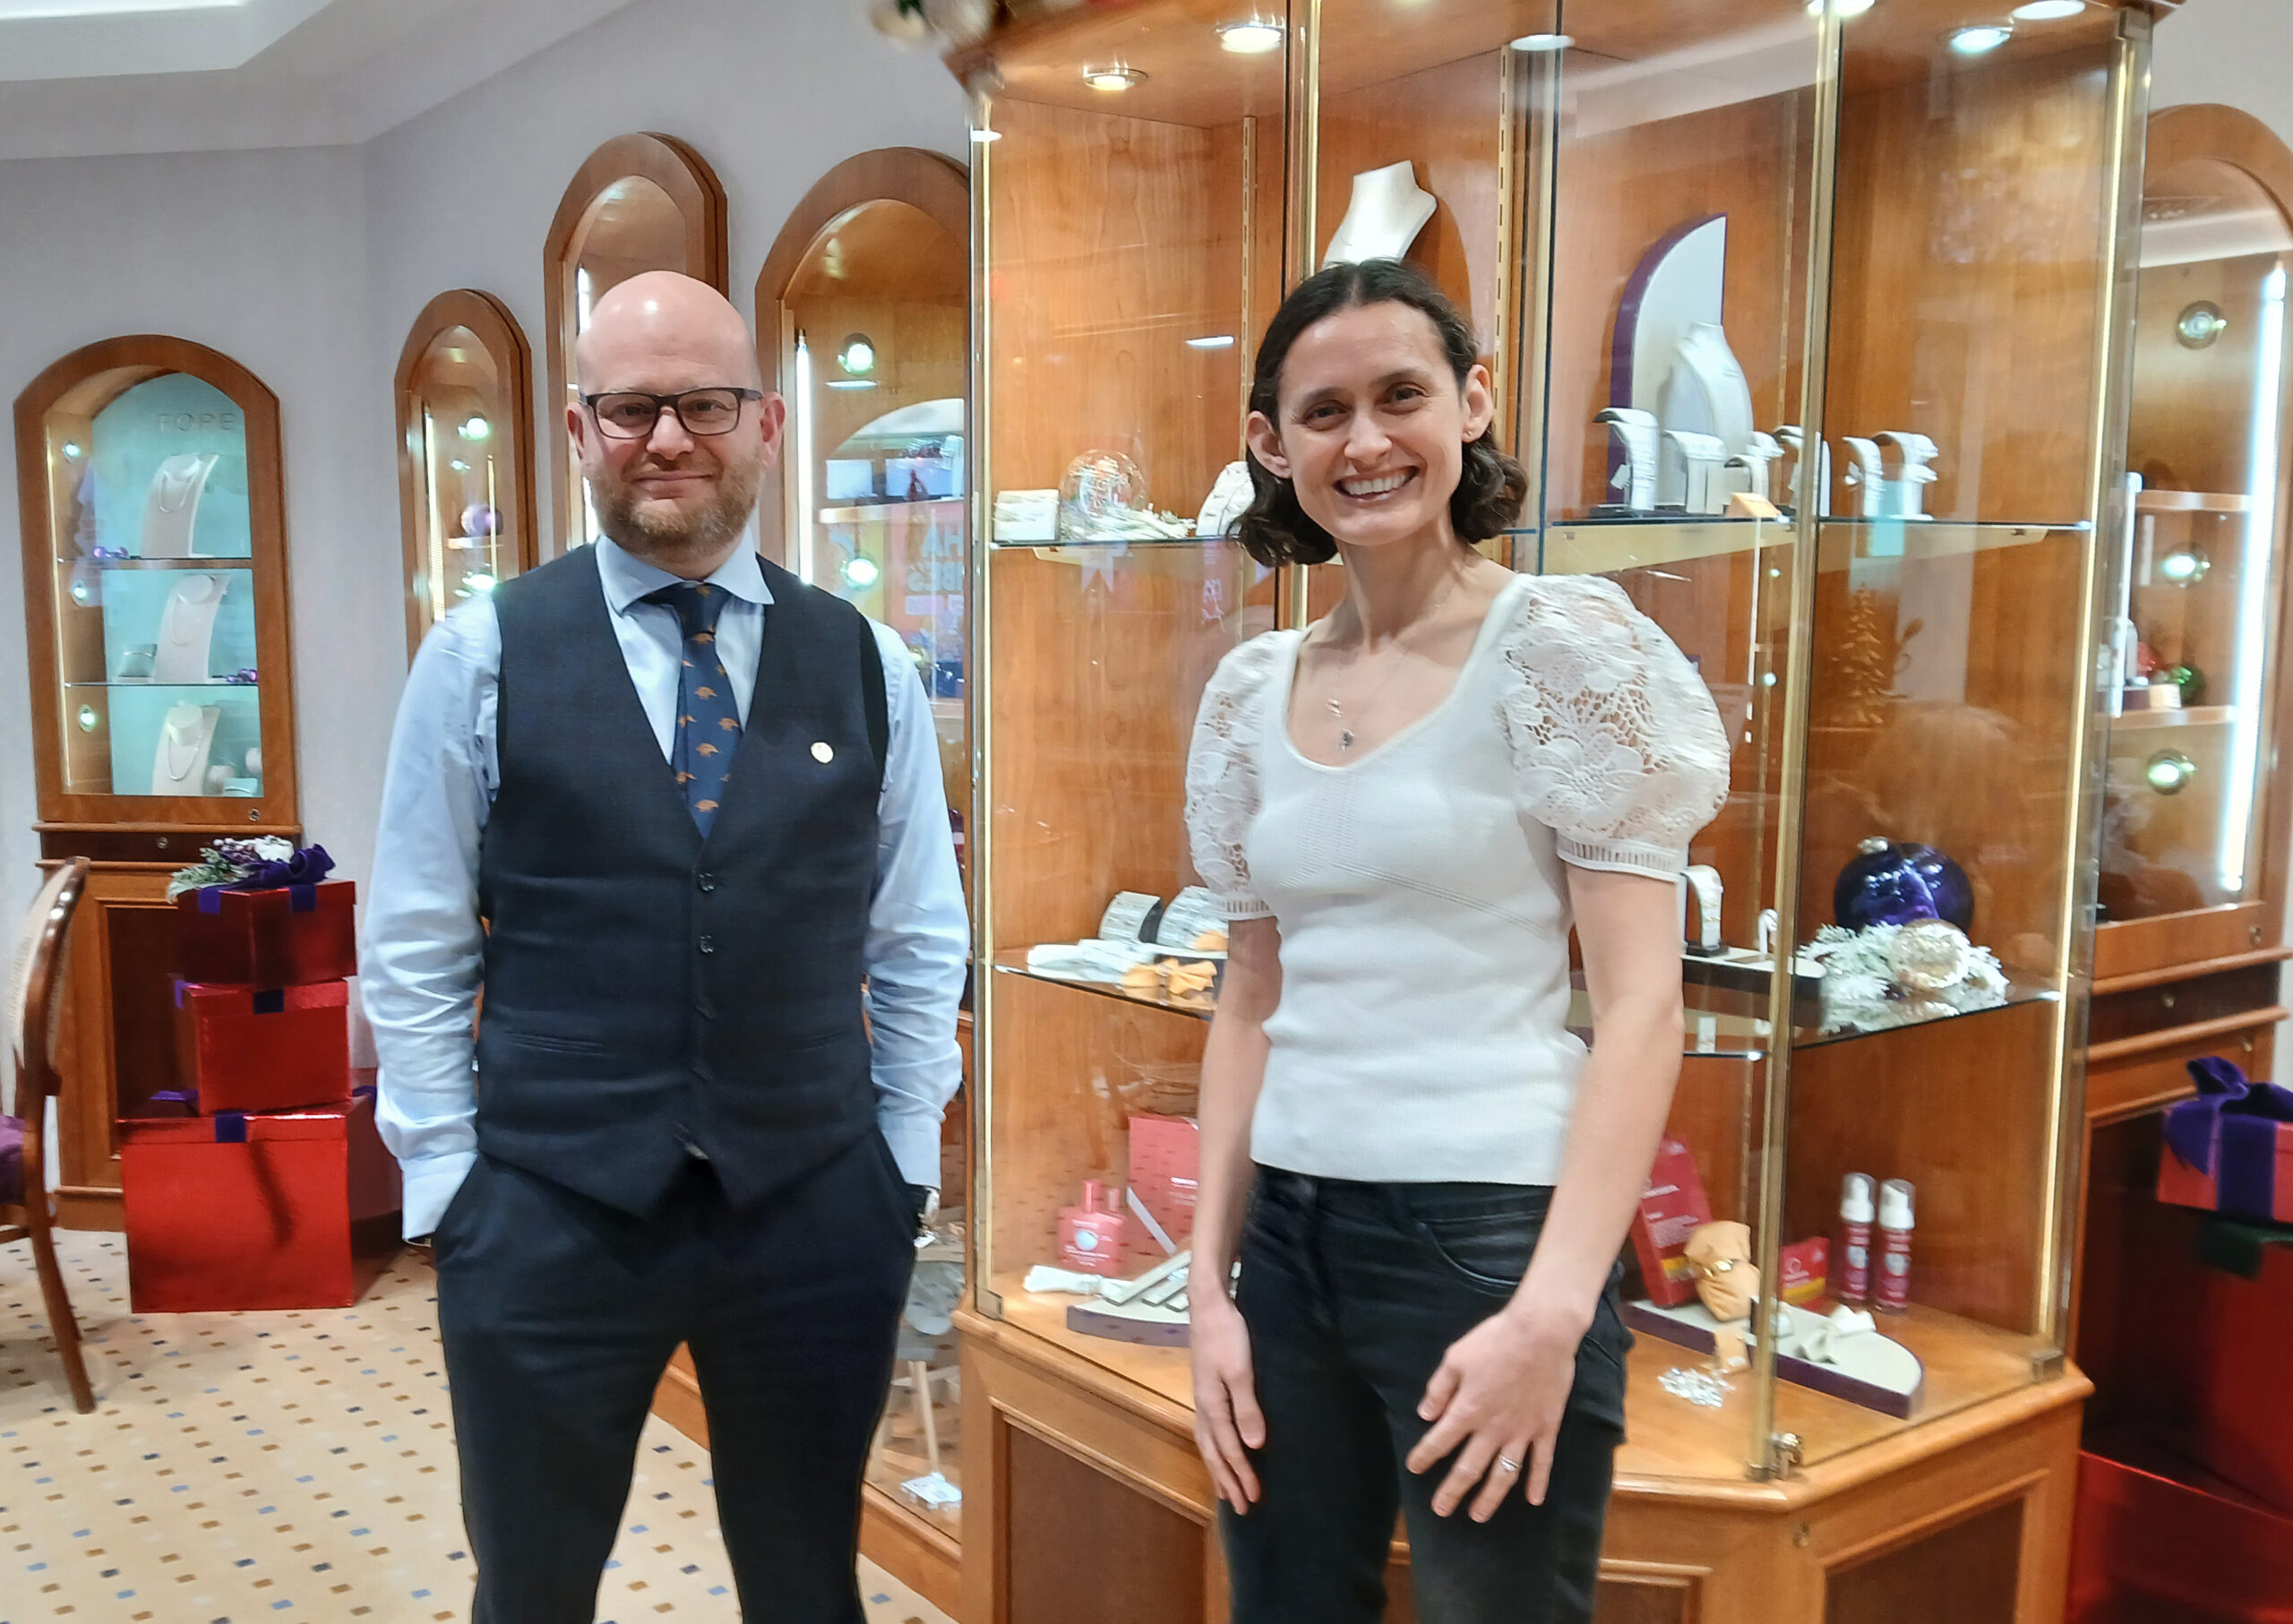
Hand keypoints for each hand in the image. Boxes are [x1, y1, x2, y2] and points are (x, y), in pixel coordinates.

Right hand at [1189, 1291, 1263, 1511]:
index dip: (1241, 1475)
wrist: (1208, 1304)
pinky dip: (1213, 1448)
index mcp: (1211, 1406)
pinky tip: (1219, 1448)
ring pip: (1207, 1443)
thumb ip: (1247, 1408)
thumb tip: (1255, 1446)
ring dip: (1217, 1468)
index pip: (1228, 1449)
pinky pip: (1208, 1430)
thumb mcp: (1241, 1371)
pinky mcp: (1206, 1388)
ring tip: (1224, 1489)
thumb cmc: (1227, 1335)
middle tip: (1240, 1508)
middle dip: (1227, 1480)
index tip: (1254, 1498)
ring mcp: (1202, 1397)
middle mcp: (1203, 1406)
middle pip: (1213, 1452)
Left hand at [1405, 1304, 1583, 1520]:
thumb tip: (1425, 1415)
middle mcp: (1492, 1429)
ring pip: (1503, 1475)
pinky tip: (1533, 1500)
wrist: (1541, 1333)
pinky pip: (1542, 1463)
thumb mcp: (1456, 1357)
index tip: (1414, 1468)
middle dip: (1452, 1491)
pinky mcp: (1546, 1429)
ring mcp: (1522, 1432)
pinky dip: (1538, 1483)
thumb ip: (1439, 1388)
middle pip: (1468, 1468)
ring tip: (1478, 1515)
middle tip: (1441, 1510)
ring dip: (1489, 1498)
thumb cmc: (1494, 1340)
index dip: (1424, 1456)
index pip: (1439, 1441)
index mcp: (1467, 1410)